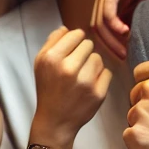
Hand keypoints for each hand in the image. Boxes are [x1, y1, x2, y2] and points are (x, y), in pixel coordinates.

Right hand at [29, 27, 110, 148]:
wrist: (55, 121)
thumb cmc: (48, 88)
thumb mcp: (40, 63)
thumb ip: (52, 42)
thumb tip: (67, 28)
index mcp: (51, 58)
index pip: (75, 34)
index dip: (75, 41)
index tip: (72, 51)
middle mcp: (67, 68)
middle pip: (88, 45)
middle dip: (83, 53)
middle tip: (75, 66)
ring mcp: (84, 82)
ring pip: (98, 58)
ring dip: (92, 65)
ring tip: (82, 76)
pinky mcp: (98, 93)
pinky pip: (107, 72)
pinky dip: (100, 77)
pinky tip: (89, 86)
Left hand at [90, 0, 148, 60]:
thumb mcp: (148, 2)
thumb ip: (135, 16)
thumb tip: (127, 42)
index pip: (99, 23)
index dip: (108, 43)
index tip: (122, 56)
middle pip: (95, 22)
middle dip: (107, 44)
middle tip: (123, 58)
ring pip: (100, 17)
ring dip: (111, 38)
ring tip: (125, 50)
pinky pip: (109, 7)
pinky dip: (114, 24)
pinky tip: (126, 33)